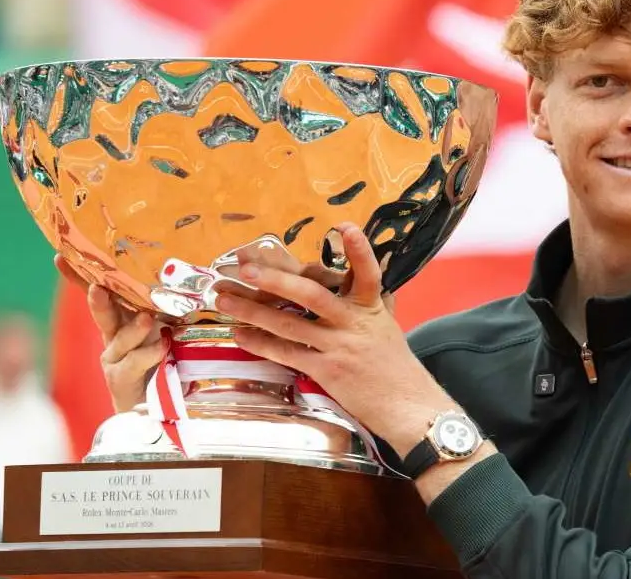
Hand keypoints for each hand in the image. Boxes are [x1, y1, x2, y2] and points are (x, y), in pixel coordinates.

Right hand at [55, 255, 165, 411]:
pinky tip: (162, 346)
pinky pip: (135, 362)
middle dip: (99, 301)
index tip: (60, 257)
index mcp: (121, 317)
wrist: (154, 404)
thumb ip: (166, 308)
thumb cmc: (163, 357)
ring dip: (133, 329)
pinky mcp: (121, 379)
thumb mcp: (166, 326)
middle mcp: (112, 335)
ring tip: (147, 319)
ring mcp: (114, 358)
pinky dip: (149, 353)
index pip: (101, 292)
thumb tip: (186, 280)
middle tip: (97, 288)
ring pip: (120, 339)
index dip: (79, 275)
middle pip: (103, 314)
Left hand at [213, 223, 456, 454]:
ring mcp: (338, 347)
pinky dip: (261, 343)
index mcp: (371, 307)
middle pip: (311, 295)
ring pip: (289, 324)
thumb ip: (367, 301)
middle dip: (275, 280)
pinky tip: (240, 334)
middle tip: (246, 268)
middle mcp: (353, 323)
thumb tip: (357, 276)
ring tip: (224, 299)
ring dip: (253, 311)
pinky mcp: (326, 371)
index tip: (344, 226)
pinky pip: (287, 353)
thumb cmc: (394, 364)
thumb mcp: (385, 324)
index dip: (358, 250)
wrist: (405, 404)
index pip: (367, 273)